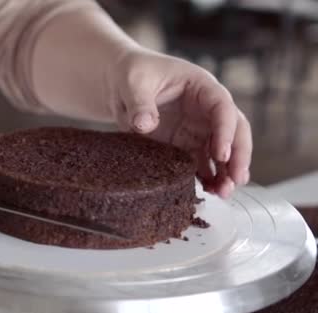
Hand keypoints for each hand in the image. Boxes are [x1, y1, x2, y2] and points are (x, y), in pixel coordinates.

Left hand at [111, 49, 251, 197]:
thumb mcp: (134, 83)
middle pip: (234, 131)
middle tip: (237, 179)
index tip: (221, 154)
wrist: (120, 84)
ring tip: (224, 194)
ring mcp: (198, 129)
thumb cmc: (133, 74)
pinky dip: (207, 178)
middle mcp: (206, 109)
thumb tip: (145, 124)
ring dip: (226, 172)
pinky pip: (202, 163)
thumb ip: (140, 103)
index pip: (222, 107)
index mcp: (201, 87)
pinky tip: (209, 193)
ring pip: (221, 152)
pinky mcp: (185, 146)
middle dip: (238, 155)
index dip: (225, 130)